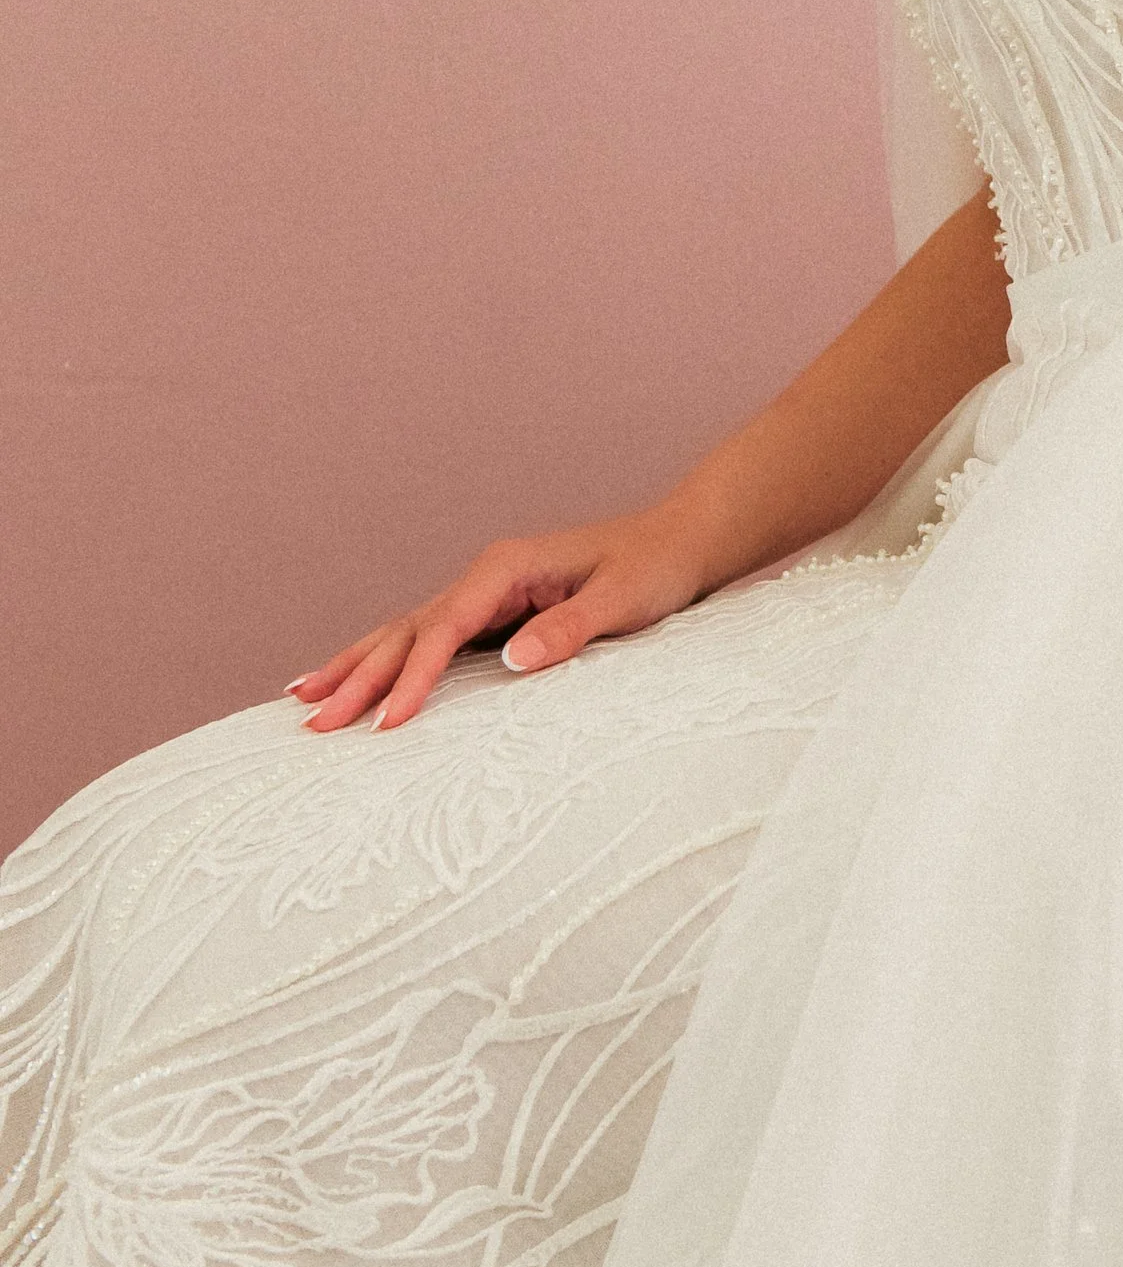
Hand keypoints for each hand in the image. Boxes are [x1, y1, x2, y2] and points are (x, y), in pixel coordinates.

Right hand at [286, 509, 713, 732]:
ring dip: (355, 665)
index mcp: (507, 568)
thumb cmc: (654, 568)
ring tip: (301, 699)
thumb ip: (570, 629)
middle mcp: (486, 575)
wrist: (678, 541)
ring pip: (406, 632)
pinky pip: (428, 639)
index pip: (446, 629)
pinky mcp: (492, 612)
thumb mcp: (624, 601)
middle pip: (409, 630)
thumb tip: (513, 660)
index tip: (386, 723)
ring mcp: (485, 592)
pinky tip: (355, 678)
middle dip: (359, 677)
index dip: (414, 677)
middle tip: (313, 724)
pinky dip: (386, 660)